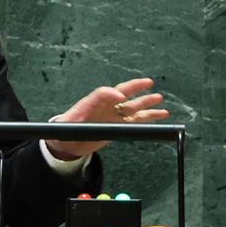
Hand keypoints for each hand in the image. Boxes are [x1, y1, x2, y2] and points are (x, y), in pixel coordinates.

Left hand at [45, 77, 168, 159]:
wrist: (66, 144)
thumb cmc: (64, 130)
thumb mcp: (66, 124)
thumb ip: (77, 118)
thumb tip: (89, 116)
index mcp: (91, 103)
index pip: (102, 93)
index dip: (111, 94)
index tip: (120, 97)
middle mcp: (104, 107)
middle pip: (122, 93)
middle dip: (135, 88)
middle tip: (148, 83)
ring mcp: (112, 116)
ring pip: (132, 107)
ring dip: (145, 102)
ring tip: (159, 98)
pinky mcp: (118, 126)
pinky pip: (136, 120)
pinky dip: (148, 117)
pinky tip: (160, 114)